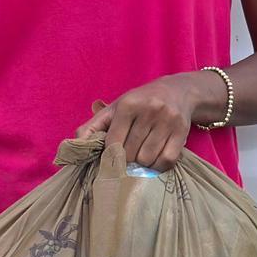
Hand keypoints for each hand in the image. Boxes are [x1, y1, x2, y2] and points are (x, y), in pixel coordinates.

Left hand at [74, 74, 211, 171]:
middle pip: (130, 153)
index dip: (110, 156)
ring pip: (147, 159)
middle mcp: (149, 110)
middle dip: (126, 160)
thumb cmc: (140, 102)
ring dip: (142, 165)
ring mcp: (167, 120)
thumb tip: (76, 144)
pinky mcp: (181, 131)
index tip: (111, 159)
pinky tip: (155, 159)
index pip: (114, 142)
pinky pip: (167, 160)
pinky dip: (158, 166)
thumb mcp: (115, 108)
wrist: (177, 91)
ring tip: (141, 157)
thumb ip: (93, 126)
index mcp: (128, 105)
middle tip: (128, 158)